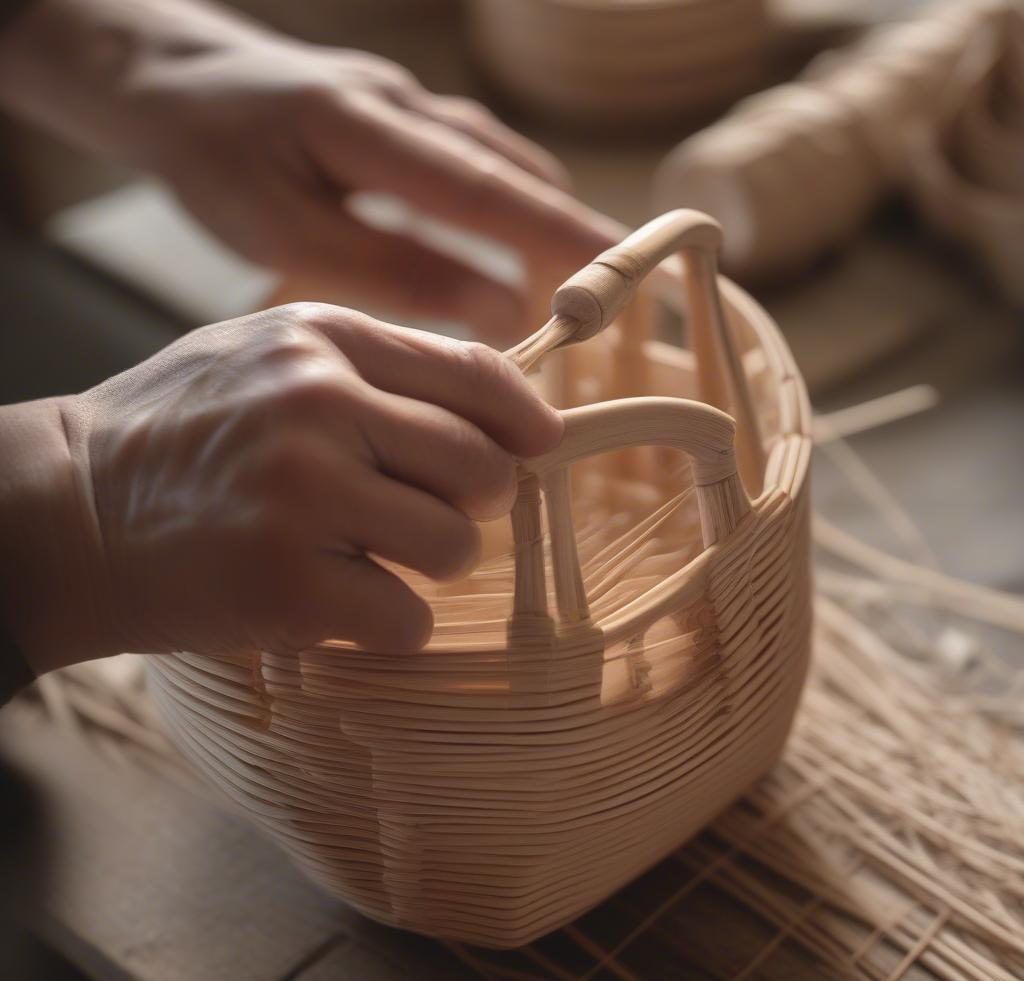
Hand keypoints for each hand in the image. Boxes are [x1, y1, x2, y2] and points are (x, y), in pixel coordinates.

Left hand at [0, 0, 621, 340]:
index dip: (556, 235)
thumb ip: (392, 267)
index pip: (484, 188)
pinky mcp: (406, 116)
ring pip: (503, 161)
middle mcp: (404, 104)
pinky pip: (480, 159)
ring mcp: (410, 103)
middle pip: (512, 169)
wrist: (173, 77)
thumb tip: (500, 307)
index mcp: (365, 126)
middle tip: (624, 290)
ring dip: (547, 218)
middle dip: (572, 230)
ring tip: (584, 279)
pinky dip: (514, 204)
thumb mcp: (283, 228)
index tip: (616, 276)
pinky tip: (523, 243)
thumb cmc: (215, 158)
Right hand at [2, 304, 562, 671]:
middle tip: (420, 513)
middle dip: (470, 504)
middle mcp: (318, 405)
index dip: (526, 418)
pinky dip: (386, 623)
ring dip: (425, 565)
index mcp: (322, 340)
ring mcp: (303, 495)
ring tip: (361, 555)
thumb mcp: (267, 357)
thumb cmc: (181, 433)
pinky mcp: (287, 585)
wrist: (64, 509)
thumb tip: (500, 406)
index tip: (540, 444)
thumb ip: (374, 367)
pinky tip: (332, 603)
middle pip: (483, 469)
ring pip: (455, 548)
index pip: (476, 373)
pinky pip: (408, 620)